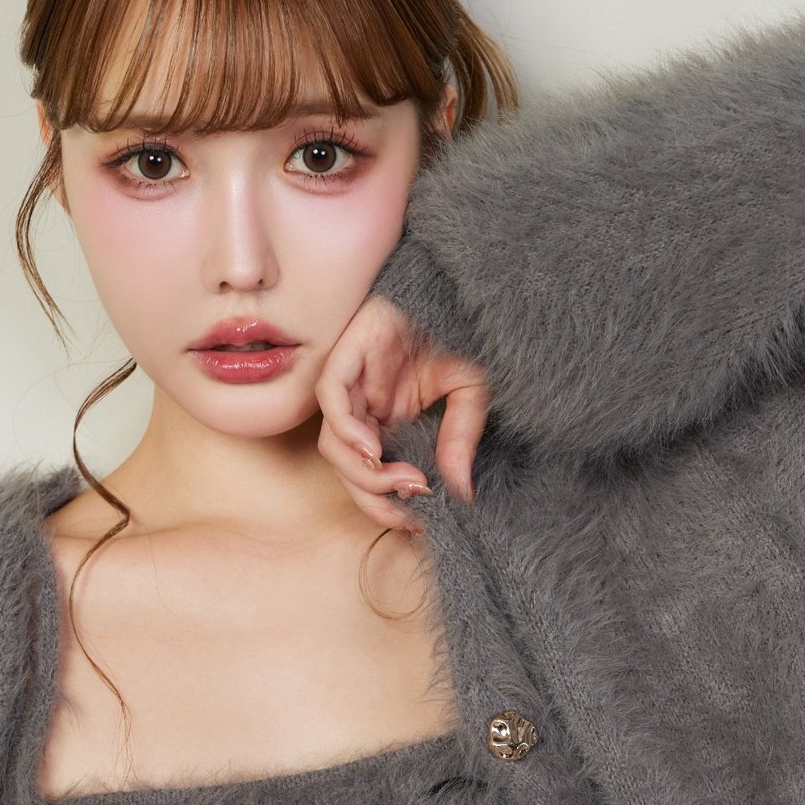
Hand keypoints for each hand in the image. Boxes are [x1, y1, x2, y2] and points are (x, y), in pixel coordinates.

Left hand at [316, 291, 490, 532]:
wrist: (458, 282)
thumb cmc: (464, 332)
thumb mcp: (472, 395)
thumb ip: (460, 442)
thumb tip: (461, 494)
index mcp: (391, 420)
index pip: (373, 474)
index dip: (387, 504)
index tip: (416, 523)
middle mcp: (366, 407)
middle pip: (347, 469)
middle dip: (373, 498)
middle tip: (407, 511)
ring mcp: (353, 383)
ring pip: (334, 444)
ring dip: (364, 472)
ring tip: (403, 479)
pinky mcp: (347, 354)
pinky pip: (332, 400)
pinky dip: (348, 428)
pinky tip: (375, 447)